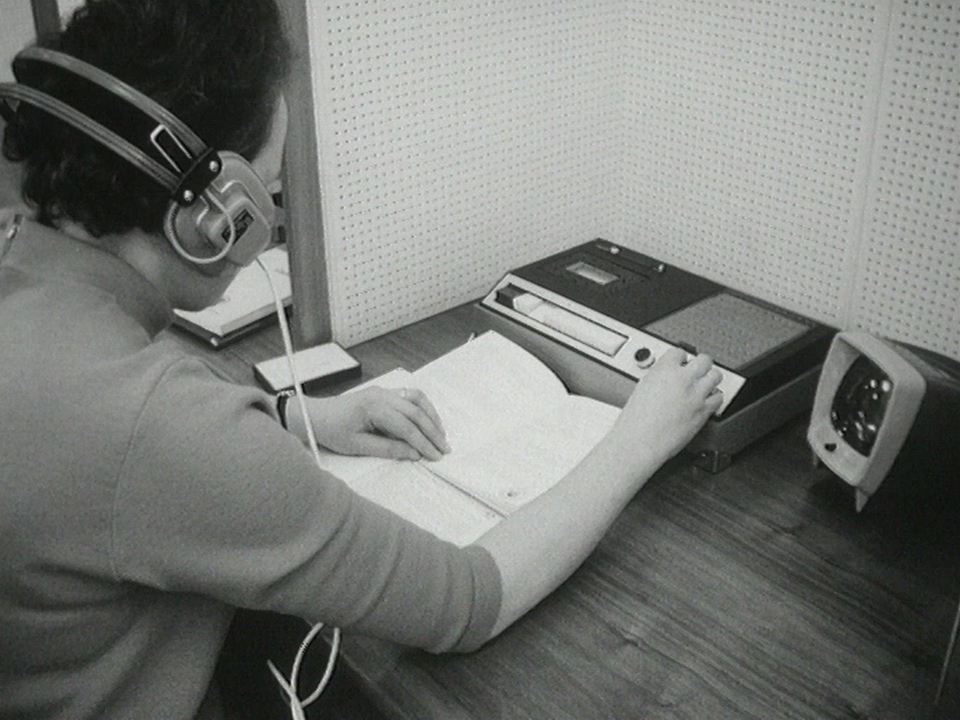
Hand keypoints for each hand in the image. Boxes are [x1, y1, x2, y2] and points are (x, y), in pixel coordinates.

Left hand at [308, 387, 450, 460]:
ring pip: (417, 399)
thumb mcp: (357, 446)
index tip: (435, 456)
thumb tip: (414, 453)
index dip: (423, 443)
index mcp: (374, 408)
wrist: (315, 415)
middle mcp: (382, 395)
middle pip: (416, 413)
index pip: (407, 427)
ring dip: (432, 417)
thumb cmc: (332, 431)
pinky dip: (423, 407)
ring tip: (440, 435)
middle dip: (433, 432)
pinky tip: (429, 420)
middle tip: (444, 449)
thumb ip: (388, 449)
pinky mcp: (384, 392)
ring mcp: (384, 391)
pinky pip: (410, 395)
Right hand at [612, 348, 722, 465]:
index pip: (679, 352)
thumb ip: (658, 378)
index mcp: (663, 369)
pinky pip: (718, 397)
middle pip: (703, 359)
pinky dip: (714, 398)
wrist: (641, 440)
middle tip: (698, 369)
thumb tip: (665, 378)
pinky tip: (707, 400)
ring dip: (710, 378)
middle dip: (701, 364)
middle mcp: (683, 378)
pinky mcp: (704, 410)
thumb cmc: (636, 420)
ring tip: (706, 383)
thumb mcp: (642, 388)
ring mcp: (696, 394)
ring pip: (716, 375)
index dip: (680, 358)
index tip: (680, 363)